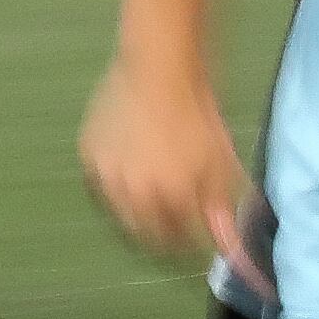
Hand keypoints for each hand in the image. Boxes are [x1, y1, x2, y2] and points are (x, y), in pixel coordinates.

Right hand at [80, 55, 259, 286]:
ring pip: (119, 212)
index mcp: (166, 199)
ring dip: (138, 211)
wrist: (158, 67)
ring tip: (154, 193)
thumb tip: (231, 250)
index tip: (198, 237)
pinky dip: (116, 186)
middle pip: (143, 234)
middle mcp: (130, 195)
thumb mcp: (220, 163)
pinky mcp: (87, 155)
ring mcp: (103, 176)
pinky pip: (100, 184)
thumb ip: (221, 210)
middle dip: (162, 233)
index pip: (174, 242)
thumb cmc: (197, 114)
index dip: (188, 243)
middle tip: (176, 220)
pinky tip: (132, 171)